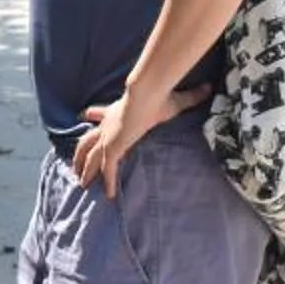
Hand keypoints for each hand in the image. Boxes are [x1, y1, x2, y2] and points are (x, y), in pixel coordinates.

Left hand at [71, 80, 208, 199]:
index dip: (94, 115)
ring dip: (85, 170)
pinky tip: (109, 195)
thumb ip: (191, 95)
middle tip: (74, 164)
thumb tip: (209, 87)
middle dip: (81, 153)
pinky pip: (107, 170)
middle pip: (88, 140)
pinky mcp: (113, 148)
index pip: (101, 114)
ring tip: (81, 184)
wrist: (146, 95)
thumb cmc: (158, 96)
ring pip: (90, 157)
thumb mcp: (175, 98)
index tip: (85, 115)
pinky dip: (108, 182)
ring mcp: (108, 137)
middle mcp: (108, 125)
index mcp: (117, 111)